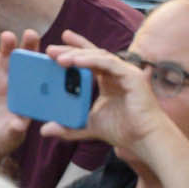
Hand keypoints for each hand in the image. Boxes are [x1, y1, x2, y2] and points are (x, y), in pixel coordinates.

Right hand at [0, 27, 43, 168]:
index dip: (45, 61)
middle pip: (23, 59)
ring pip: (3, 56)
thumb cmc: (2, 139)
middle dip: (28, 46)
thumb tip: (20, 124)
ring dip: (6, 44)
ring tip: (9, 36)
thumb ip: (15, 128)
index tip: (51, 52)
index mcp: (28, 92)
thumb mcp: (11, 135)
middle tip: (31, 34)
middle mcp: (14, 81)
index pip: (39, 73)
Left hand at [44, 30, 170, 158]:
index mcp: (107, 81)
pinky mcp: (131, 75)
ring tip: (58, 58)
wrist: (144, 139)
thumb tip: (44, 130)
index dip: (73, 50)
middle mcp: (116, 73)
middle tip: (50, 49)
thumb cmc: (123, 131)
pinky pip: (108, 63)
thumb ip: (68, 127)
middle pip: (90, 54)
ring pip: (98, 56)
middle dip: (70, 49)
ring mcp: (124, 72)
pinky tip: (76, 61)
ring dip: (77, 55)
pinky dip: (91, 60)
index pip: (88, 60)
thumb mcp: (89, 126)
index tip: (53, 47)